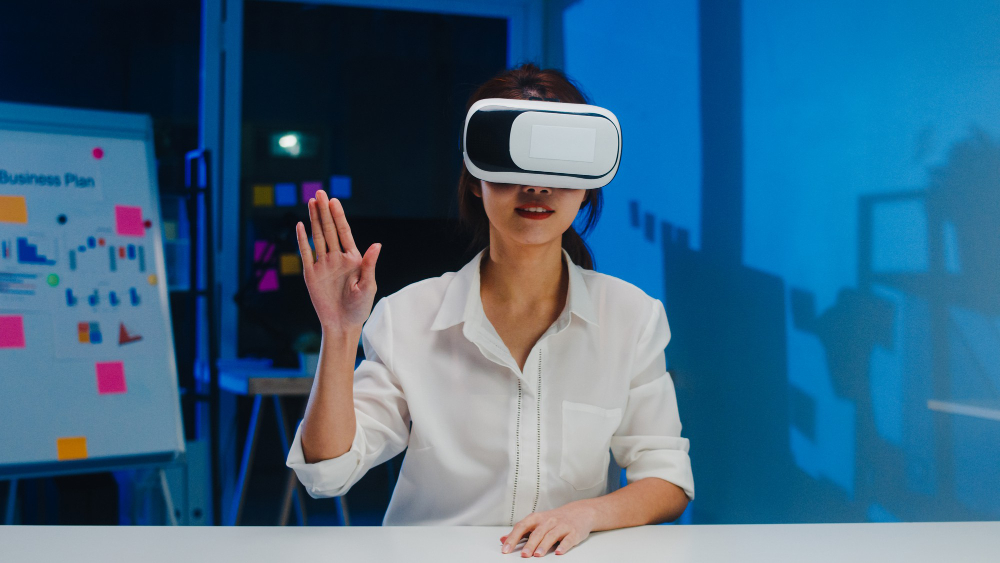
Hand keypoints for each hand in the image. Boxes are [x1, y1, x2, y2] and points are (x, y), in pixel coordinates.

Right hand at [295, 190, 380, 331]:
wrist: (343, 325)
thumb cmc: (360, 308)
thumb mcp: (368, 286)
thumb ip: (369, 265)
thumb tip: (377, 244)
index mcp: (353, 259)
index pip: (344, 233)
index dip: (338, 216)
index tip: (333, 201)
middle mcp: (337, 258)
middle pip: (329, 230)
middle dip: (325, 212)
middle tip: (320, 193)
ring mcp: (323, 265)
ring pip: (318, 237)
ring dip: (314, 220)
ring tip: (311, 202)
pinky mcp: (311, 274)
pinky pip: (305, 254)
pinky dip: (302, 240)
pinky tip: (300, 225)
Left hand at [500, 503, 596, 556]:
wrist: (579, 512)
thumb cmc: (554, 519)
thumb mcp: (536, 522)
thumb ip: (520, 532)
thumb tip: (503, 539)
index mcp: (537, 518)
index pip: (522, 526)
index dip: (513, 538)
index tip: (506, 548)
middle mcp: (548, 521)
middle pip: (537, 532)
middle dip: (530, 544)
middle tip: (524, 555)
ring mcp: (561, 526)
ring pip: (551, 535)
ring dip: (544, 545)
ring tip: (538, 555)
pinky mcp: (573, 532)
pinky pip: (568, 539)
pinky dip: (564, 546)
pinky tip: (559, 552)